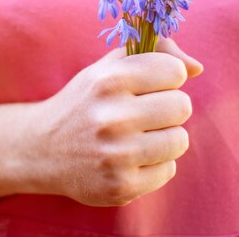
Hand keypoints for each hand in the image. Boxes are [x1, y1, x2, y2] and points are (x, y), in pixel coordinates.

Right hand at [24, 38, 202, 206]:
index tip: (149, 85)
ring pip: (180, 140)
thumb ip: (154, 52)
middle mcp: (112, 117)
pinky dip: (155, 164)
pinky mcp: (121, 186)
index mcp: (108, 80)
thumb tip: (197, 66)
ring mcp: (116, 155)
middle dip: (168, 107)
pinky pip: (168, 170)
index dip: (166, 77)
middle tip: (144, 113)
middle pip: (182, 105)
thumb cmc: (84, 102)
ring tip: (138, 136)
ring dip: (165, 137)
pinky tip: (131, 159)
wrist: (41, 149)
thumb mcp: (107, 68)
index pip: (174, 71)